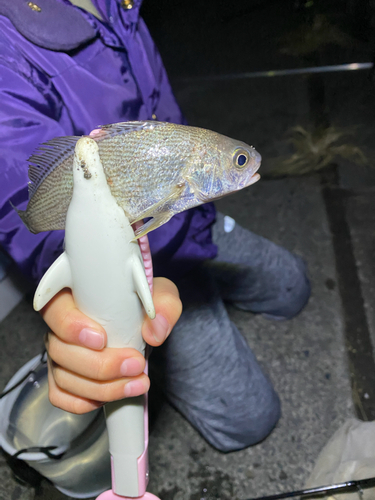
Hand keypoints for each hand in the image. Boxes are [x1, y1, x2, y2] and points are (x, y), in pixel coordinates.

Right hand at [41, 278, 181, 413]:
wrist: (142, 325)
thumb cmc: (143, 304)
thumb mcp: (161, 295)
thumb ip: (165, 305)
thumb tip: (155, 331)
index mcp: (73, 298)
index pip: (55, 310)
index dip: (71, 327)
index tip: (102, 339)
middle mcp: (59, 328)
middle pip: (60, 350)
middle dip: (100, 365)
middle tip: (135, 364)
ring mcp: (60, 355)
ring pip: (63, 378)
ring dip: (102, 387)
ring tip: (137, 383)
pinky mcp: (63, 378)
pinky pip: (60, 396)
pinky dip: (85, 401)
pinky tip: (112, 396)